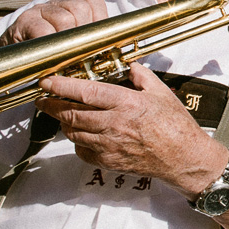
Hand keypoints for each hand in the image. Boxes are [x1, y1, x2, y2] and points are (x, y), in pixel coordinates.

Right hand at [0, 0, 109, 47]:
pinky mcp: (24, 21)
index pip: (94, 3)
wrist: (8, 62)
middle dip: (84, 34)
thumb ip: (88, 44)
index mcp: (71, 8)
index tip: (97, 42)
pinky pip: (43, 29)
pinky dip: (50, 44)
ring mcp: (39, 11)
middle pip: (81, 9)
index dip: (99, 22)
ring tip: (65, 55)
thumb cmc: (46, 57)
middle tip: (80, 53)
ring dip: (68, 40)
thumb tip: (114, 54)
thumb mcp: (70, 48)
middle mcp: (56, 5)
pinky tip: (50, 55)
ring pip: (65, 18)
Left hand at [34, 62, 222, 196]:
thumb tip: (130, 66)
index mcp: (127, 104)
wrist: (184, 159)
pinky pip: (82, 150)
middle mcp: (114, 124)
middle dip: (52, 106)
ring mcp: (109, 145)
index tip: (47, 82)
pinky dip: (78, 141)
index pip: (86, 93)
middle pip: (71, 114)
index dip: (62, 86)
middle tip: (44, 99)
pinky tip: (83, 135)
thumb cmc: (177, 127)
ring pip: (73, 133)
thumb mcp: (162, 94)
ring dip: (64, 123)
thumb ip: (142, 77)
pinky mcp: (108, 162)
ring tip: (63, 115)